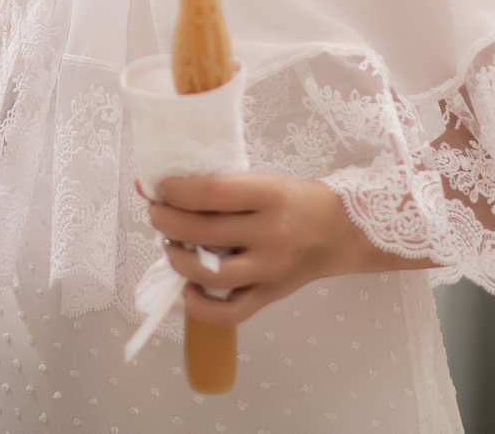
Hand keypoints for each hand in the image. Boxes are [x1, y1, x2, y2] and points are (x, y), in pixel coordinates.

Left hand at [145, 172, 421, 326]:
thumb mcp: (263, 182)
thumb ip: (220, 188)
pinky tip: (189, 289)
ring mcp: (270, 269)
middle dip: (166, 223)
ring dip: (178, 261)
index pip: (212, 193)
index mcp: (269, 195)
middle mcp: (270, 233)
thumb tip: (162, 188)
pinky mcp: (270, 296)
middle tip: (156, 215)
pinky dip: (201, 306)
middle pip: (203, 232)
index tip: (158, 189)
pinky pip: (230, 312)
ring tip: (171, 248)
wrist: (338, 232)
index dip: (176, 192)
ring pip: (211, 274)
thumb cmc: (292, 201)